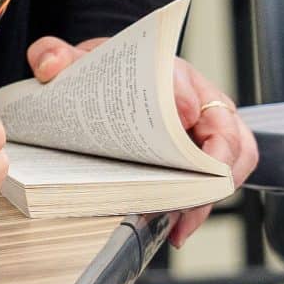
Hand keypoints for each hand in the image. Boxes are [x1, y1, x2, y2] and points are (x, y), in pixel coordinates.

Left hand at [24, 37, 258, 245]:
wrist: (115, 85)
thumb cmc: (108, 74)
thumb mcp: (79, 61)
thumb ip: (55, 55)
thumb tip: (50, 67)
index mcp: (168, 70)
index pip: (183, 81)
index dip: (182, 99)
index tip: (178, 117)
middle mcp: (198, 98)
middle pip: (224, 128)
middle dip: (211, 163)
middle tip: (186, 192)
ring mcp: (209, 129)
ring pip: (234, 158)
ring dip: (211, 193)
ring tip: (180, 222)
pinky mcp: (207, 157)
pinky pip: (222, 180)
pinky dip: (204, 206)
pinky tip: (178, 229)